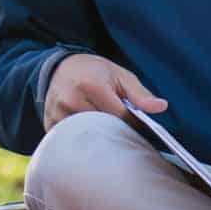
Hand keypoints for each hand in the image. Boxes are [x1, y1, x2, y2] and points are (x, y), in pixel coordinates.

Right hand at [43, 54, 167, 131]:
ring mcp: (57, 115)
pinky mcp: (49, 125)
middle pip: (104, 130)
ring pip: (88, 138)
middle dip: (116, 132)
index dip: (132, 123)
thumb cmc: (93, 71)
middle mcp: (71, 101)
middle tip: (120, 128)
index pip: (120, 116)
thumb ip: (139, 93)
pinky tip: (88, 132)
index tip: (136, 123)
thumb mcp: (119, 75)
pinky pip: (72, 141)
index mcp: (91, 86)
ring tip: (103, 128)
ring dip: (99, 137)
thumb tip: (161, 107)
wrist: (59, 67)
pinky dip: (83, 140)